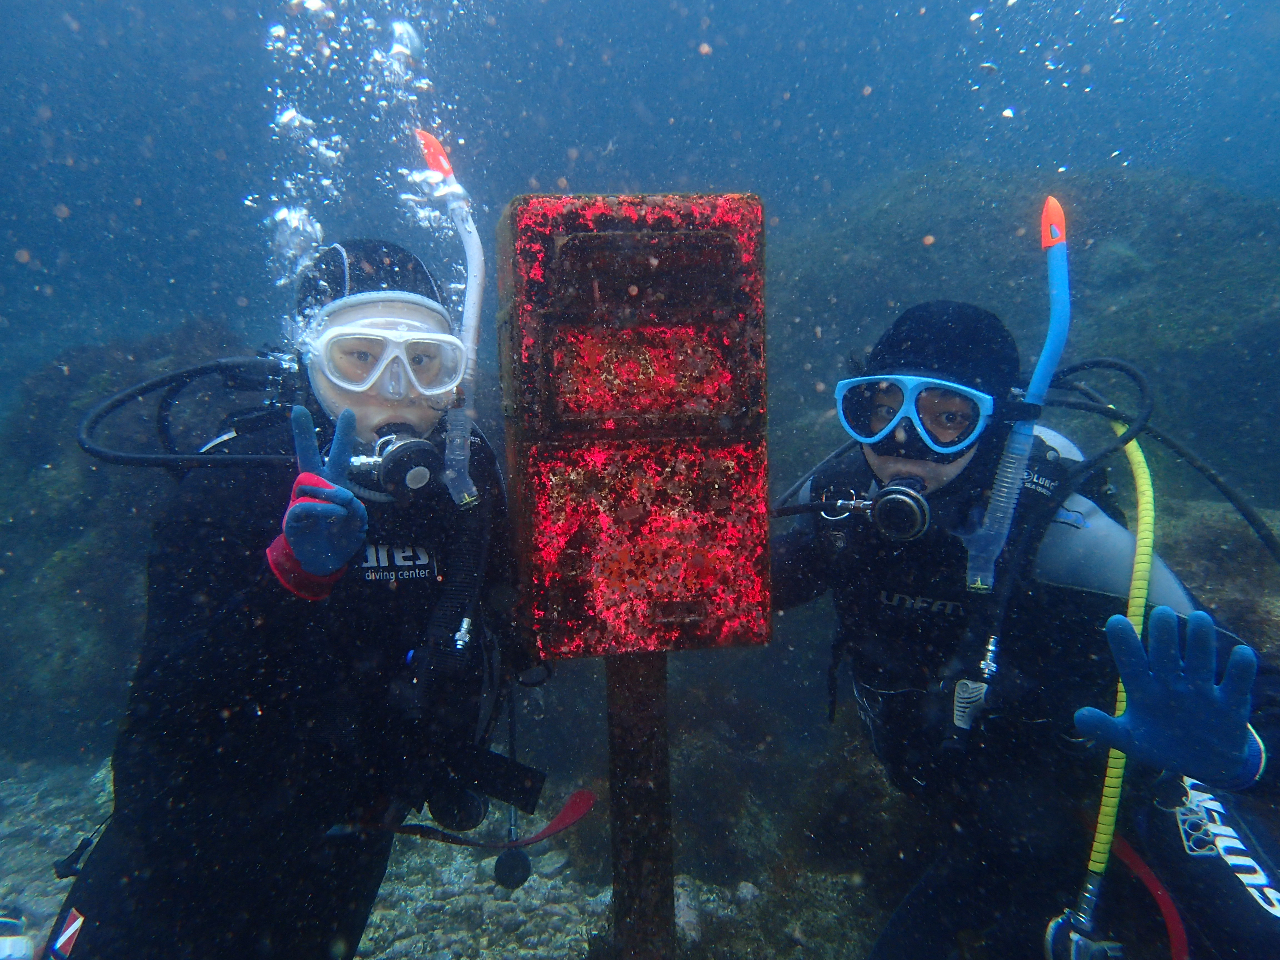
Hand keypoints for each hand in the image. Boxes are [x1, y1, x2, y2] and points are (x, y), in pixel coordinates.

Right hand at [282, 406, 367, 575]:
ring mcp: (301, 501)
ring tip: (343, 503)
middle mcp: (315, 489)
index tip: (347, 412)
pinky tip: (335, 513)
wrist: (323, 563)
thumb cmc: (340, 537)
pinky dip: (323, 508)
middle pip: (307, 457)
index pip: (338, 456)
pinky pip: (305, 505)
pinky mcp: (292, 518)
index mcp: (333, 485)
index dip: (343, 436)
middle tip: (298, 410)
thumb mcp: (358, 522)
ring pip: (310, 482)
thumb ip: (355, 507)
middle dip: (302, 434)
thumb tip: (342, 498)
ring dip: (330, 492)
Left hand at [1075, 606, 1257, 785]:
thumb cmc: (1162, 744)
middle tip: (1161, 614)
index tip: (1115, 621)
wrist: (1206, 763)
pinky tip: (1241, 654)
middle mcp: (1172, 683)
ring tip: (1199, 618)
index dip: (1124, 643)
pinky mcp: (1230, 702)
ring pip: (1200, 660)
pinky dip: (1241, 668)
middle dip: (1164, 635)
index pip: (1131, 663)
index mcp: (1144, 690)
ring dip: (1200, 641)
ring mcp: (1201, 690)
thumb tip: (1078, 717)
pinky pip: (1237, 681)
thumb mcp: (1131, 742)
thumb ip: (1105, 730)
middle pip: (1166, 654)